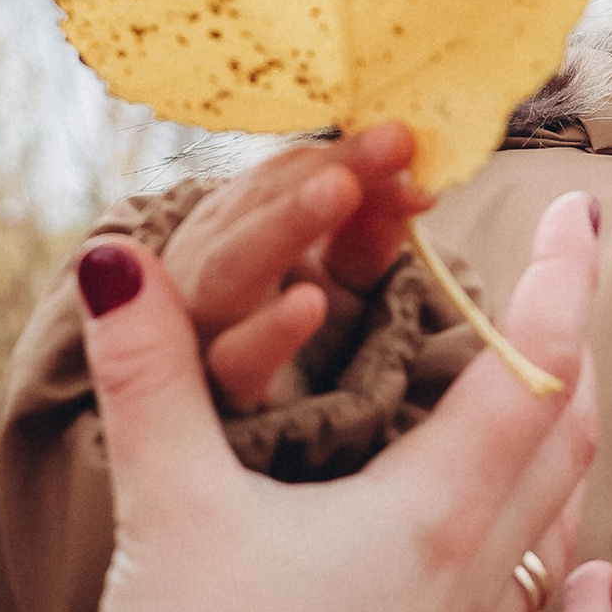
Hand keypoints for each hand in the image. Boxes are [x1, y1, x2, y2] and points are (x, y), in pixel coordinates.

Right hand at [73, 195, 611, 611]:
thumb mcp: (167, 505)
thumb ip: (147, 374)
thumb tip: (115, 255)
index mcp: (433, 513)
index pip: (529, 369)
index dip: (559, 281)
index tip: (578, 210)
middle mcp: (478, 582)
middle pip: (563, 444)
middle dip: (568, 355)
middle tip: (560, 291)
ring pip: (559, 536)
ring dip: (572, 461)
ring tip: (568, 406)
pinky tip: (597, 586)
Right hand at [160, 119, 429, 414]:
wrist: (229, 475)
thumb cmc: (288, 357)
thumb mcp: (339, 284)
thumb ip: (366, 236)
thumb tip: (409, 187)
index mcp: (235, 226)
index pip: (285, 174)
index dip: (346, 154)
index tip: (406, 136)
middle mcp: (207, 266)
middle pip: (255, 207)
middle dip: (326, 169)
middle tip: (393, 142)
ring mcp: (202, 330)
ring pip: (232, 271)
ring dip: (286, 226)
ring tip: (341, 188)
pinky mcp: (215, 400)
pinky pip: (235, 363)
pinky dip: (268, 333)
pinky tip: (308, 302)